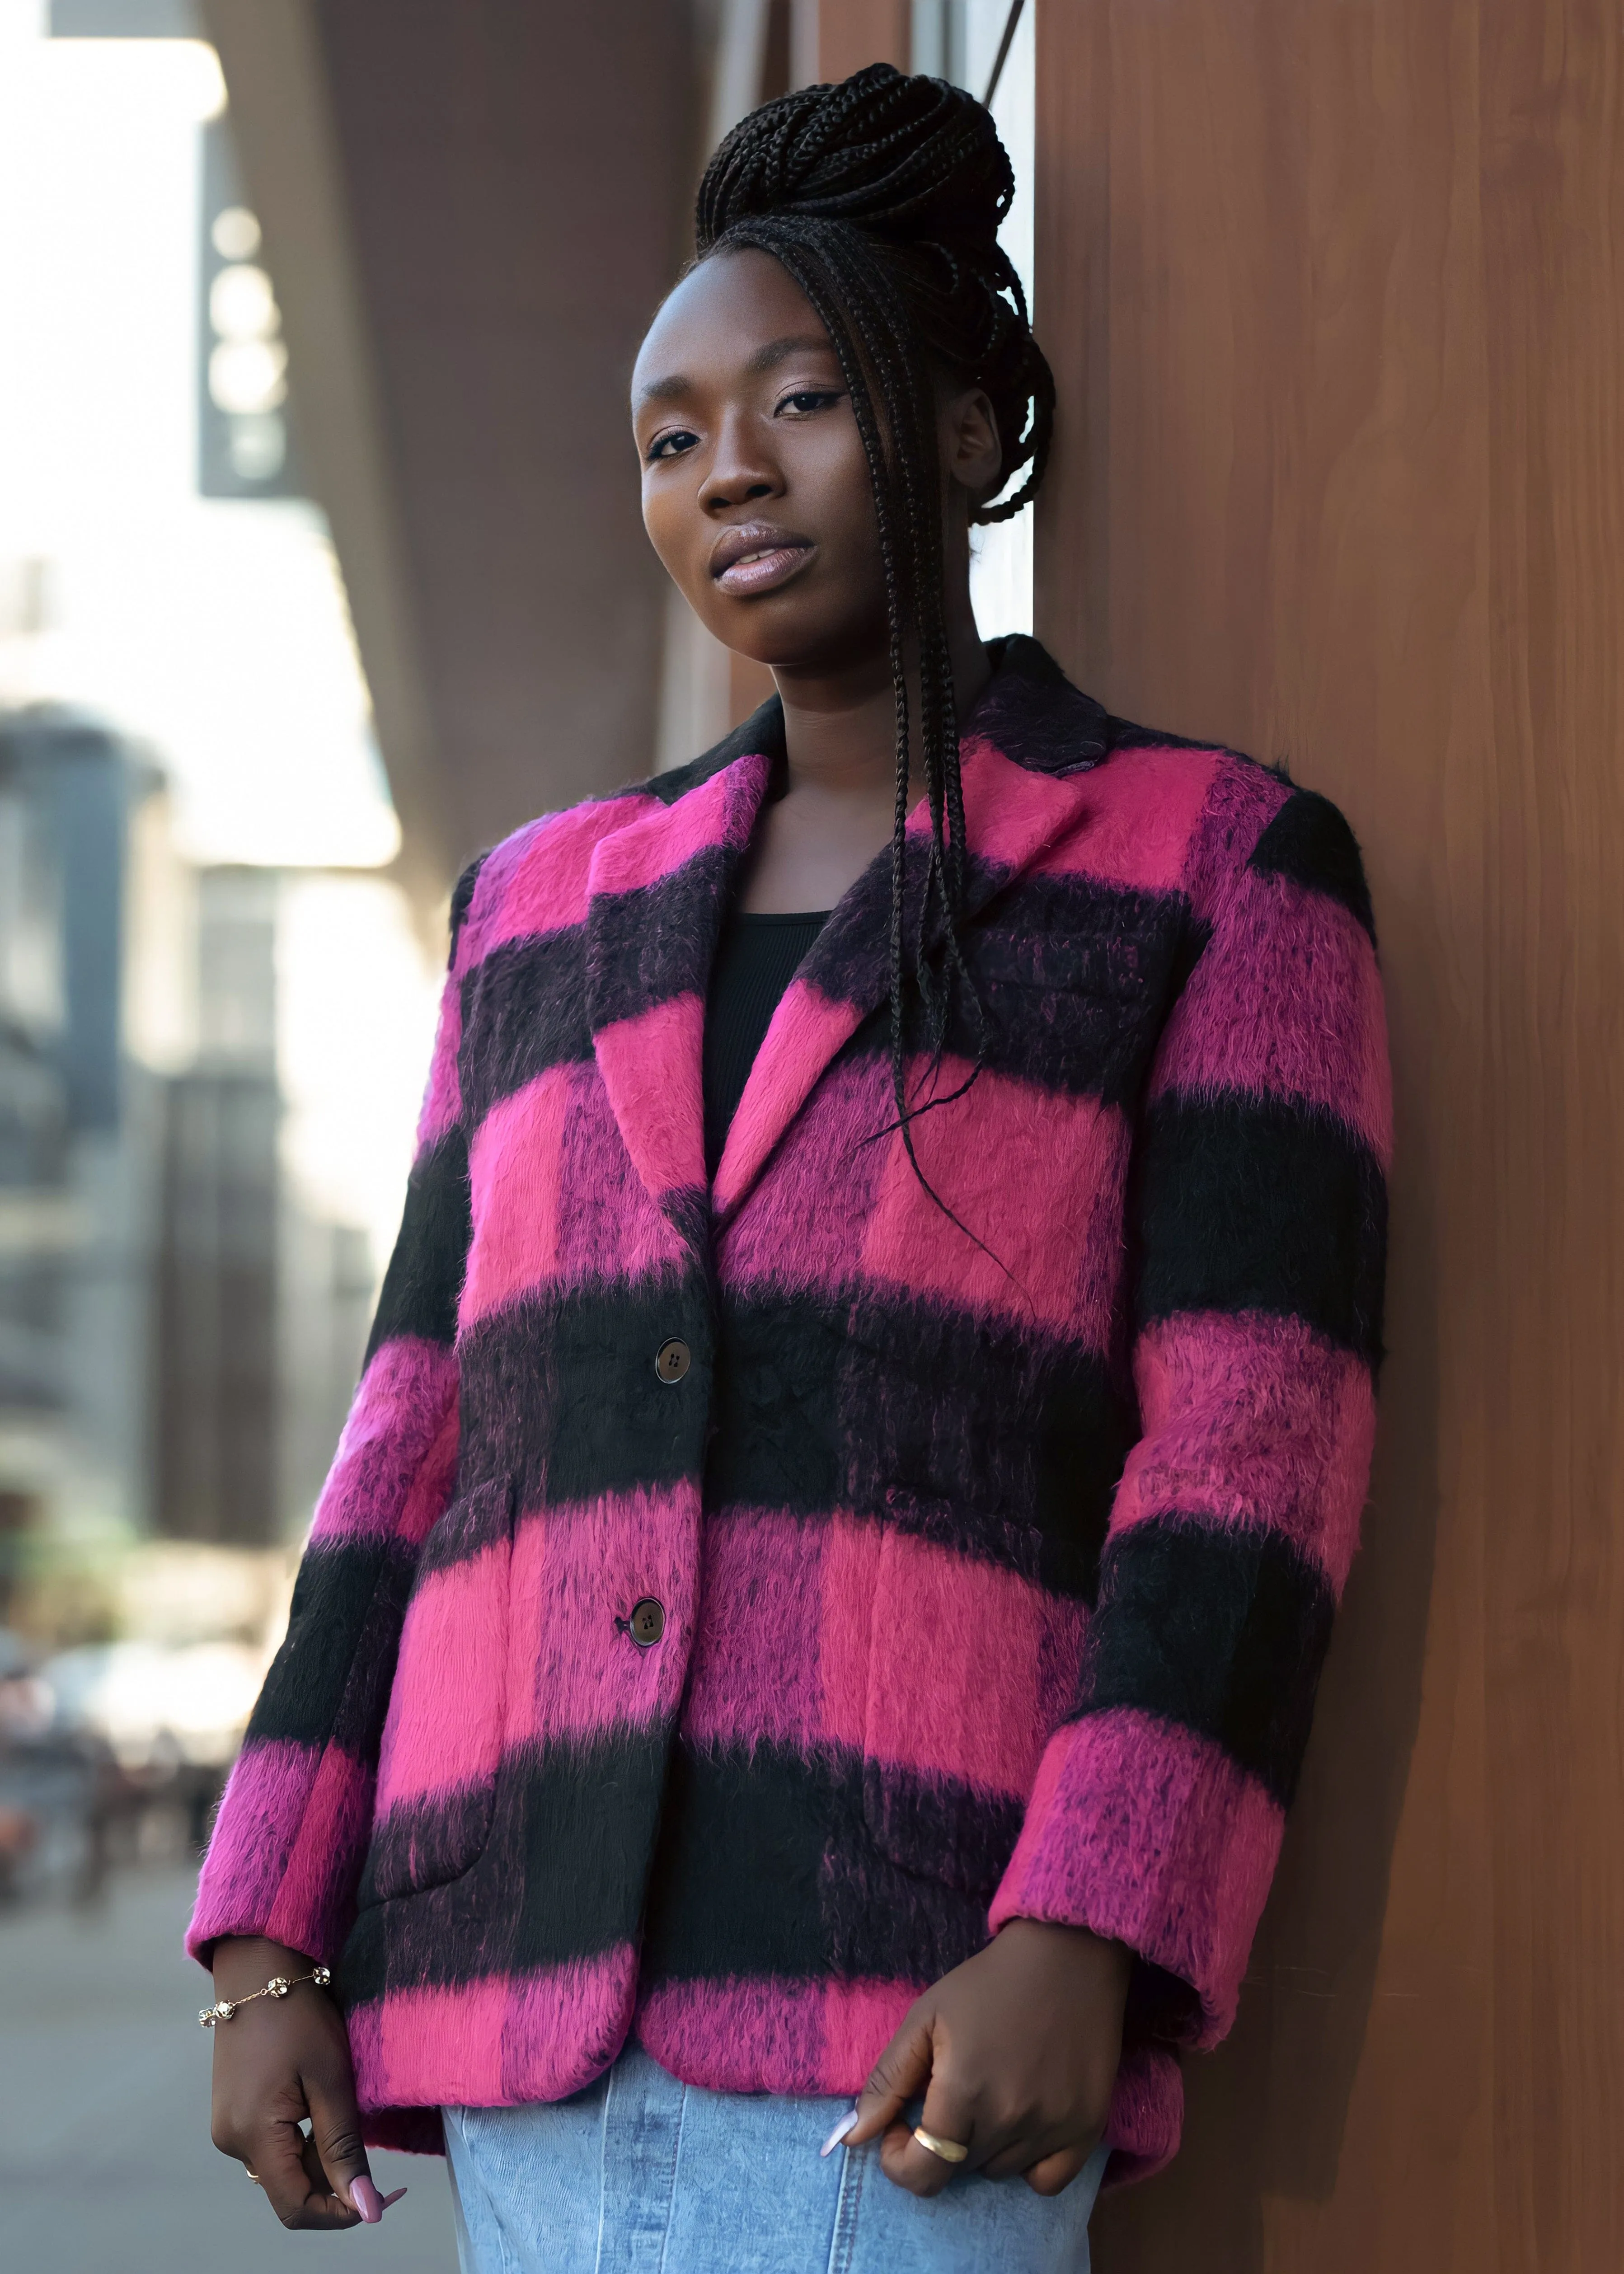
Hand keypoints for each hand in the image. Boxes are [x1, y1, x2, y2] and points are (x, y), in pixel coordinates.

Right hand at [207, 1935, 404, 2229]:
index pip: (295, 2208)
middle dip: (334, 2185)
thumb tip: (366, 2211)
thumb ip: (344, 2148)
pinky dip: (300, 2142)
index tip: (380, 2199)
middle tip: (381, 2167)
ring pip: (281, 2168)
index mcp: (252, 2135)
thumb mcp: (331, 2080)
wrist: (259, 1968)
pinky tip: (322, 2110)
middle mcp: (230, 2140)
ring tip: (349, 2120)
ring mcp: (227, 2126)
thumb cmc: (299, 2016)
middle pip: (288, 2190)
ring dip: (318, 2161)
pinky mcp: (232, 2111)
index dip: (339, 2213)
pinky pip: (269, 2145)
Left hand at [845, 1918, 1129, 2196]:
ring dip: (981, 2147)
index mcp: (965, 2092)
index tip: (900, 2127)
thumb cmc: (987, 1983)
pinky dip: (1029, 2164)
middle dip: (939, 2141)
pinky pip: (1048, 2181)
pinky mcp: (1087, 2128)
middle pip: (958, 2169)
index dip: (899, 2160)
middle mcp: (1011, 2120)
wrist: (1067, 1957)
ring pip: (998, 2171)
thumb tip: (854, 2137)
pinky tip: (1023, 2123)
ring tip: (988, 2094)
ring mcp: (1054, 2128)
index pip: (923, 2174)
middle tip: (947, 2094)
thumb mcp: (925, 2018)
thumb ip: (887, 2081)